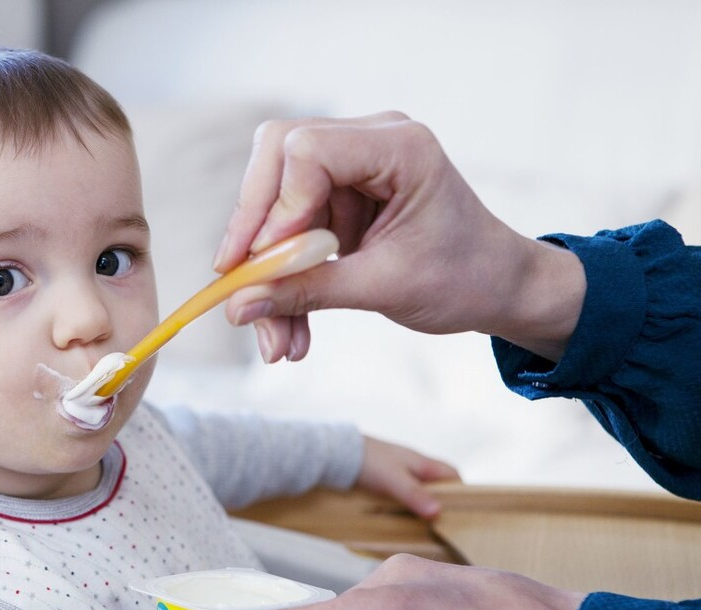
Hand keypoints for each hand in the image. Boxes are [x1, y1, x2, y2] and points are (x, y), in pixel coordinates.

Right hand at [216, 113, 585, 363]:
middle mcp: (371, 141)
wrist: (499, 289)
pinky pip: (289, 227)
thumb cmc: (465, 279)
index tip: (261, 268)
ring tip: (275, 340)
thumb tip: (239, 306)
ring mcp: (353, 166)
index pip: (307, 151)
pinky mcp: (339, 195)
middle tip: (239, 290)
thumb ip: (309, 290)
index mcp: (399, 146)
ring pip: (275, 203)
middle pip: (276, 160)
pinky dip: (284, 278)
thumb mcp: (384, 288)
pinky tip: (288, 329)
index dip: (274, 209)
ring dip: (267, 271)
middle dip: (253, 232)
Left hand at [357, 436, 459, 518]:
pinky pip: (402, 493)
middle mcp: (414, 466)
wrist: (337, 453)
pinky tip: (402, 517)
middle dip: (442, 502)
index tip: (462, 512)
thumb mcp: (394, 480)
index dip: (461, 491)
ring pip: (419, 490)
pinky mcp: (384, 480)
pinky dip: (406, 505)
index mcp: (422, 463)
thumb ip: (415, 495)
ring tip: (424, 527)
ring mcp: (399, 472)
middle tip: (443, 525)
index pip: (452, 475)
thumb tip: (439, 512)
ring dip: (422, 505)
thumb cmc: (368, 462)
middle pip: (437, 485)